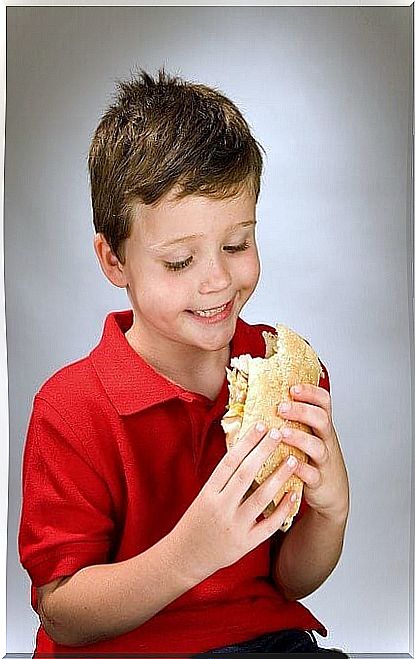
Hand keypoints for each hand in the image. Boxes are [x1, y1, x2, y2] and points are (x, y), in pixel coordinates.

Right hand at [169, 422, 298, 585]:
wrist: (185, 557)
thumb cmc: (196, 522)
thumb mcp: (203, 497)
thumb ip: (222, 480)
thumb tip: (245, 451)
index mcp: (208, 493)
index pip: (229, 462)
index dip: (246, 442)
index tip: (260, 425)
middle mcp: (220, 508)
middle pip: (246, 474)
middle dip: (264, 451)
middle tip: (278, 433)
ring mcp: (234, 526)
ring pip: (261, 497)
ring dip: (279, 476)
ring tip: (293, 459)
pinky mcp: (245, 543)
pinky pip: (269, 524)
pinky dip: (282, 509)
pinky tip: (294, 494)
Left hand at [277, 384, 348, 521]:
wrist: (330, 492)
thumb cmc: (309, 459)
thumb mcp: (304, 436)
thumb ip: (287, 420)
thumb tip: (252, 401)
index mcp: (319, 426)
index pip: (323, 402)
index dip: (311, 392)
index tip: (293, 388)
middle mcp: (325, 440)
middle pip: (322, 419)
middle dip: (302, 411)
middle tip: (281, 408)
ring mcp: (323, 460)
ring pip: (318, 446)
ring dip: (300, 438)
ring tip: (282, 433)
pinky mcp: (319, 481)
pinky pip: (313, 474)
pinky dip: (301, 469)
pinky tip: (288, 464)